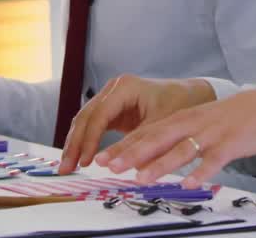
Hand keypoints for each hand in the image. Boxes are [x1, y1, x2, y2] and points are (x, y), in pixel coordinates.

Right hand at [59, 74, 215, 174]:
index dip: (89, 140)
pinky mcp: (112, 109)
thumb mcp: (160, 126)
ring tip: (67, 167)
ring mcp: (110, 97)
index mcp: (124, 87)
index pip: (99, 115)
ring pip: (85, 121)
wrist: (189, 97)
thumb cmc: (179, 106)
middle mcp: (113, 89)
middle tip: (66, 168)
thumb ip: (137, 145)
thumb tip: (114, 166)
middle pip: (86, 116)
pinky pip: (92, 125)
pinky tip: (78, 158)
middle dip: (74, 143)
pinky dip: (85, 142)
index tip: (85, 161)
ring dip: (75, 144)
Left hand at [97, 83, 255, 188]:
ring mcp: (210, 133)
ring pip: (181, 149)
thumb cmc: (226, 120)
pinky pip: (214, 159)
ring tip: (141, 178)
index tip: (102, 158)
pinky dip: (202, 171)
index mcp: (180, 119)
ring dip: (160, 164)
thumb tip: (144, 159)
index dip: (122, 146)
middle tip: (110, 166)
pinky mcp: (230, 144)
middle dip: (131, 153)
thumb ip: (172, 140)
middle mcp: (191, 123)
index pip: (145, 132)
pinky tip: (190, 183)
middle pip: (156, 138)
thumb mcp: (195, 124)